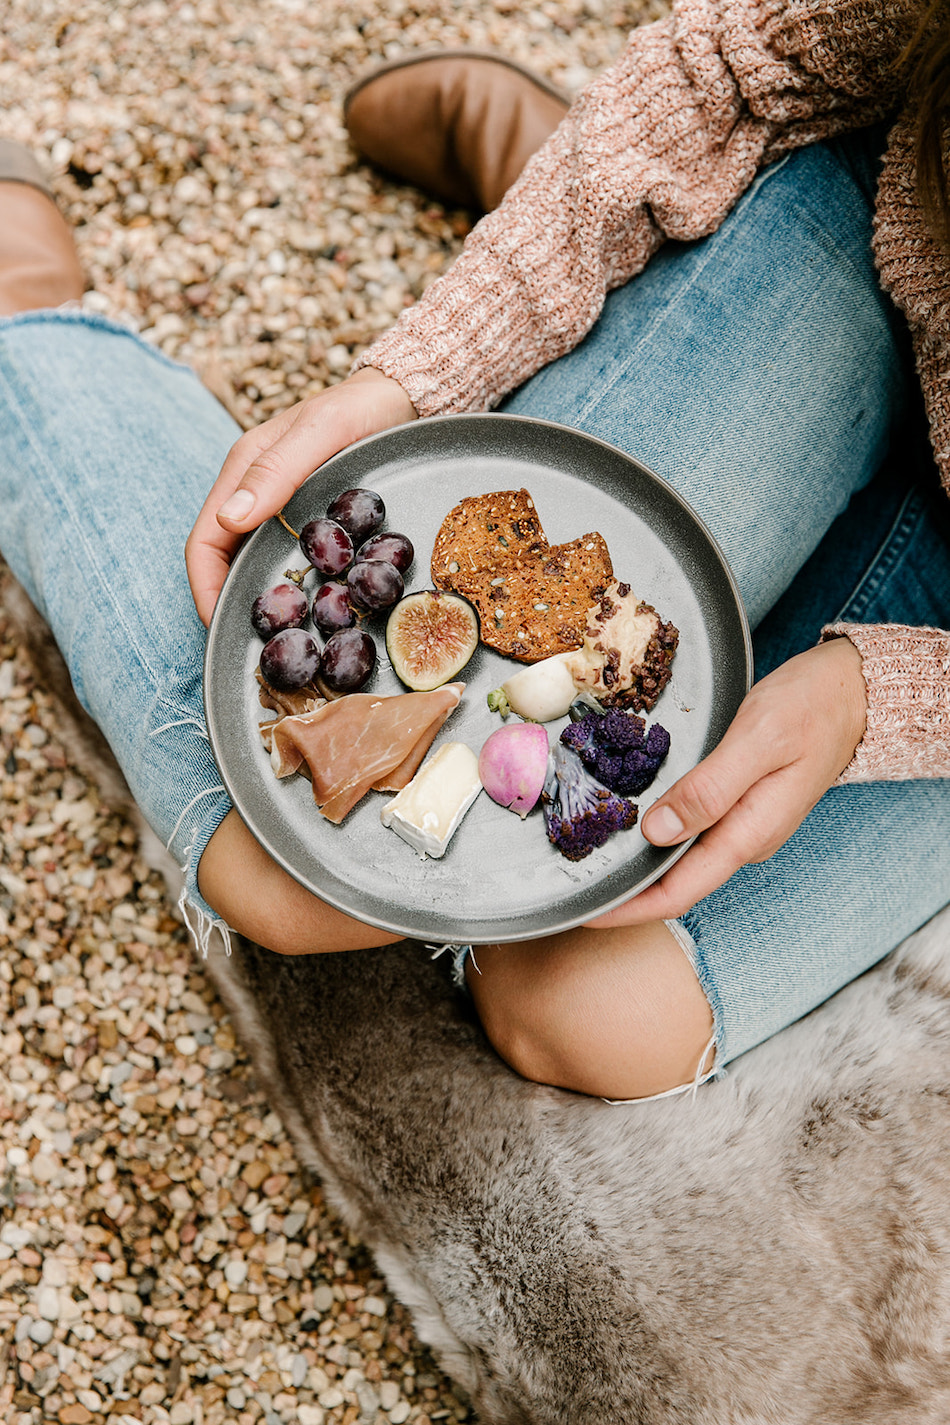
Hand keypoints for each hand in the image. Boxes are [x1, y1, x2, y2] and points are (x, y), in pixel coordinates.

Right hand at [186, 367, 416, 625]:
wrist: (401, 397)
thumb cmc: (360, 408)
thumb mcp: (321, 432)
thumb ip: (276, 471)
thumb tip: (231, 519)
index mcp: (243, 473)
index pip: (206, 542)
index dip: (206, 588)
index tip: (221, 627)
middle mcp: (256, 495)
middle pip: (226, 561)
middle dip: (231, 604)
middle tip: (255, 646)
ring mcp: (283, 509)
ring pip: (255, 563)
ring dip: (261, 599)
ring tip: (281, 638)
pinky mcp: (310, 519)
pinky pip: (290, 559)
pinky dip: (294, 587)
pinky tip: (314, 611)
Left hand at [585, 638, 867, 928]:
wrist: (855, 693)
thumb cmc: (811, 708)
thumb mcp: (758, 739)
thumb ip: (710, 788)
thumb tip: (659, 832)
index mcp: (749, 833)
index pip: (680, 891)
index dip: (630, 907)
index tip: (588, 912)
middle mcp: (745, 839)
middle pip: (677, 883)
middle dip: (627, 893)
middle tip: (575, 887)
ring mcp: (744, 825)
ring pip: (682, 860)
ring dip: (640, 866)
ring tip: (591, 860)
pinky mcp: (741, 806)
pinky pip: (691, 834)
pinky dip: (657, 836)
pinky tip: (631, 824)